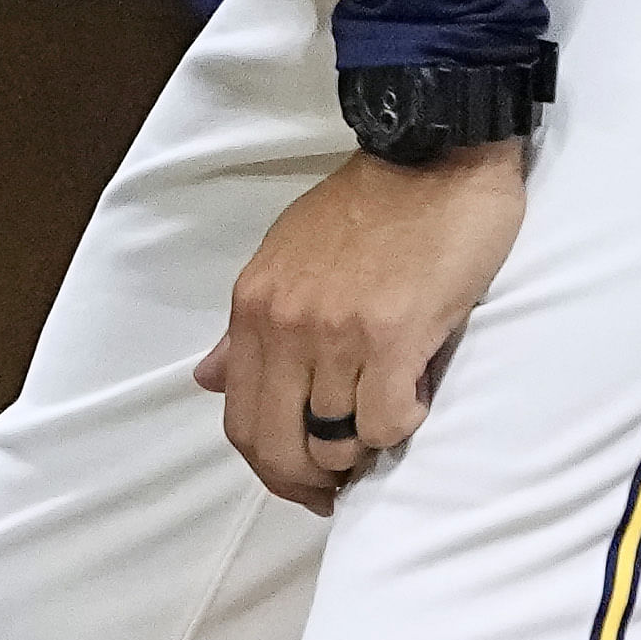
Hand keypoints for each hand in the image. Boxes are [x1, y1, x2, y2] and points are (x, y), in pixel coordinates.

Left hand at [196, 143, 529, 513]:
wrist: (431, 152)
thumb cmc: (368, 207)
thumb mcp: (286, 258)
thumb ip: (246, 328)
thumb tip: (209, 378)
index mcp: (253, 309)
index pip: (239, 418)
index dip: (270, 466)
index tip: (302, 481)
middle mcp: (285, 325)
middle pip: (278, 445)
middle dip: (309, 481)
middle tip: (342, 487)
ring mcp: (336, 333)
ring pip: (337, 441)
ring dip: (365, 449)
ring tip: (389, 420)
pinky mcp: (394, 334)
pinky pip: (385, 422)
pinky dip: (402, 426)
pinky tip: (416, 397)